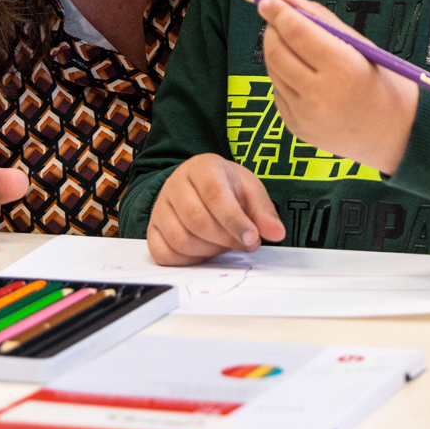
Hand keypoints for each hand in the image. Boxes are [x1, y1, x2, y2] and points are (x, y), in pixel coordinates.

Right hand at [147, 155, 285, 264]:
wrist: (200, 186)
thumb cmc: (228, 188)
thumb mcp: (250, 191)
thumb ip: (263, 212)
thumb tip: (276, 233)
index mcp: (201, 167)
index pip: (214, 195)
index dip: (234, 221)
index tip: (252, 239)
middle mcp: (175, 184)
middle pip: (196, 221)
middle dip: (225, 239)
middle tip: (245, 244)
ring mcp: (160, 207)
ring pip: (181, 240)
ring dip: (209, 251)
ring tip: (225, 244)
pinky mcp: (152, 230)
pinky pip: (164, 254)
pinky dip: (188, 261)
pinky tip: (205, 252)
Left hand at [257, 0, 415, 175]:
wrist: (394, 140)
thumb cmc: (386, 85)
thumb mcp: (363, 46)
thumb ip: (323, 20)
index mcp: (343, 68)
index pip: (296, 32)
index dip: (277, 12)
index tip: (266, 0)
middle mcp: (320, 94)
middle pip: (276, 51)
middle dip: (272, 29)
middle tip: (276, 18)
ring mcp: (305, 115)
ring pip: (273, 71)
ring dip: (276, 51)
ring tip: (294, 45)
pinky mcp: (297, 129)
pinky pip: (279, 92)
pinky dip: (284, 77)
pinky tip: (304, 76)